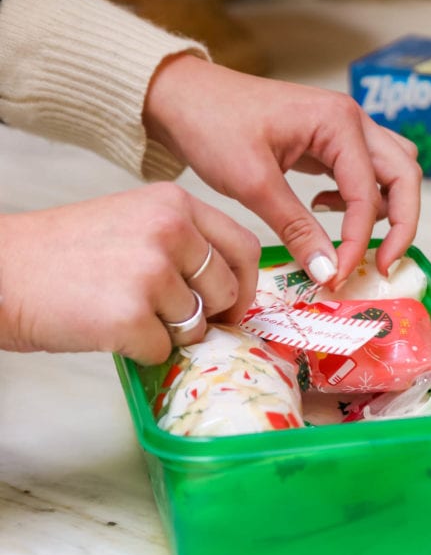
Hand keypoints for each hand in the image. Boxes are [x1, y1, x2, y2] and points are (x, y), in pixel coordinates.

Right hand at [0, 183, 259, 363]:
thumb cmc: (63, 253)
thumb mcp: (132, 221)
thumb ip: (183, 243)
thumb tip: (230, 290)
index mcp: (173, 203)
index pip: (243, 246)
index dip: (244, 284)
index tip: (230, 304)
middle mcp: (169, 231)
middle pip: (227, 291)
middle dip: (208, 314)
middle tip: (171, 318)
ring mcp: (151, 273)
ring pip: (196, 326)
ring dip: (167, 333)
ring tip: (123, 312)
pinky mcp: (130, 316)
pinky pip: (163, 351)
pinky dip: (139, 351)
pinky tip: (106, 328)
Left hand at [143, 54, 421, 286]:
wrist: (183, 97)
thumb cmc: (213, 125)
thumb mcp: (253, 183)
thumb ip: (296, 228)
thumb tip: (329, 272)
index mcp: (338, 122)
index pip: (368, 193)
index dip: (359, 241)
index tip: (340, 277)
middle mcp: (351, 120)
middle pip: (404, 175)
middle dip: (402, 224)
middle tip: (384, 266)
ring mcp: (343, 128)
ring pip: (391, 172)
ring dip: (386, 209)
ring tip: (354, 242)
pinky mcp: (328, 141)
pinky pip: (364, 172)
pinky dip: (359, 199)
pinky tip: (321, 210)